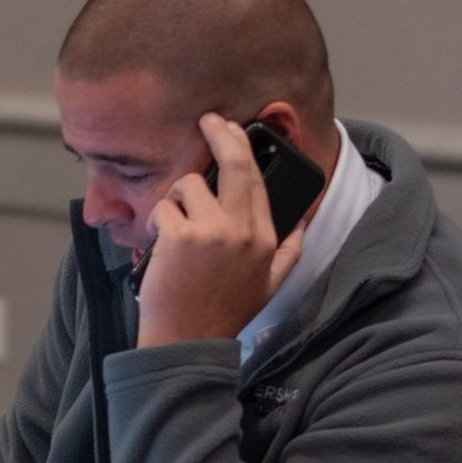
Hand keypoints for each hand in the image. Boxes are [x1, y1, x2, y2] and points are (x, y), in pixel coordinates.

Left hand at [136, 114, 306, 346]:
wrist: (188, 342)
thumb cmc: (223, 314)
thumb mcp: (270, 285)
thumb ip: (290, 251)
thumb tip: (304, 222)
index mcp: (265, 237)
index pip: (258, 179)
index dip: (243, 148)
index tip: (233, 131)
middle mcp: (243, 229)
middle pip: (236, 163)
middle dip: (221, 133)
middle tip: (208, 120)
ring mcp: (211, 231)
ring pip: (190, 184)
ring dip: (177, 199)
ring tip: (176, 228)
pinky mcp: (180, 236)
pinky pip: (164, 207)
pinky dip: (157, 221)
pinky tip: (161, 244)